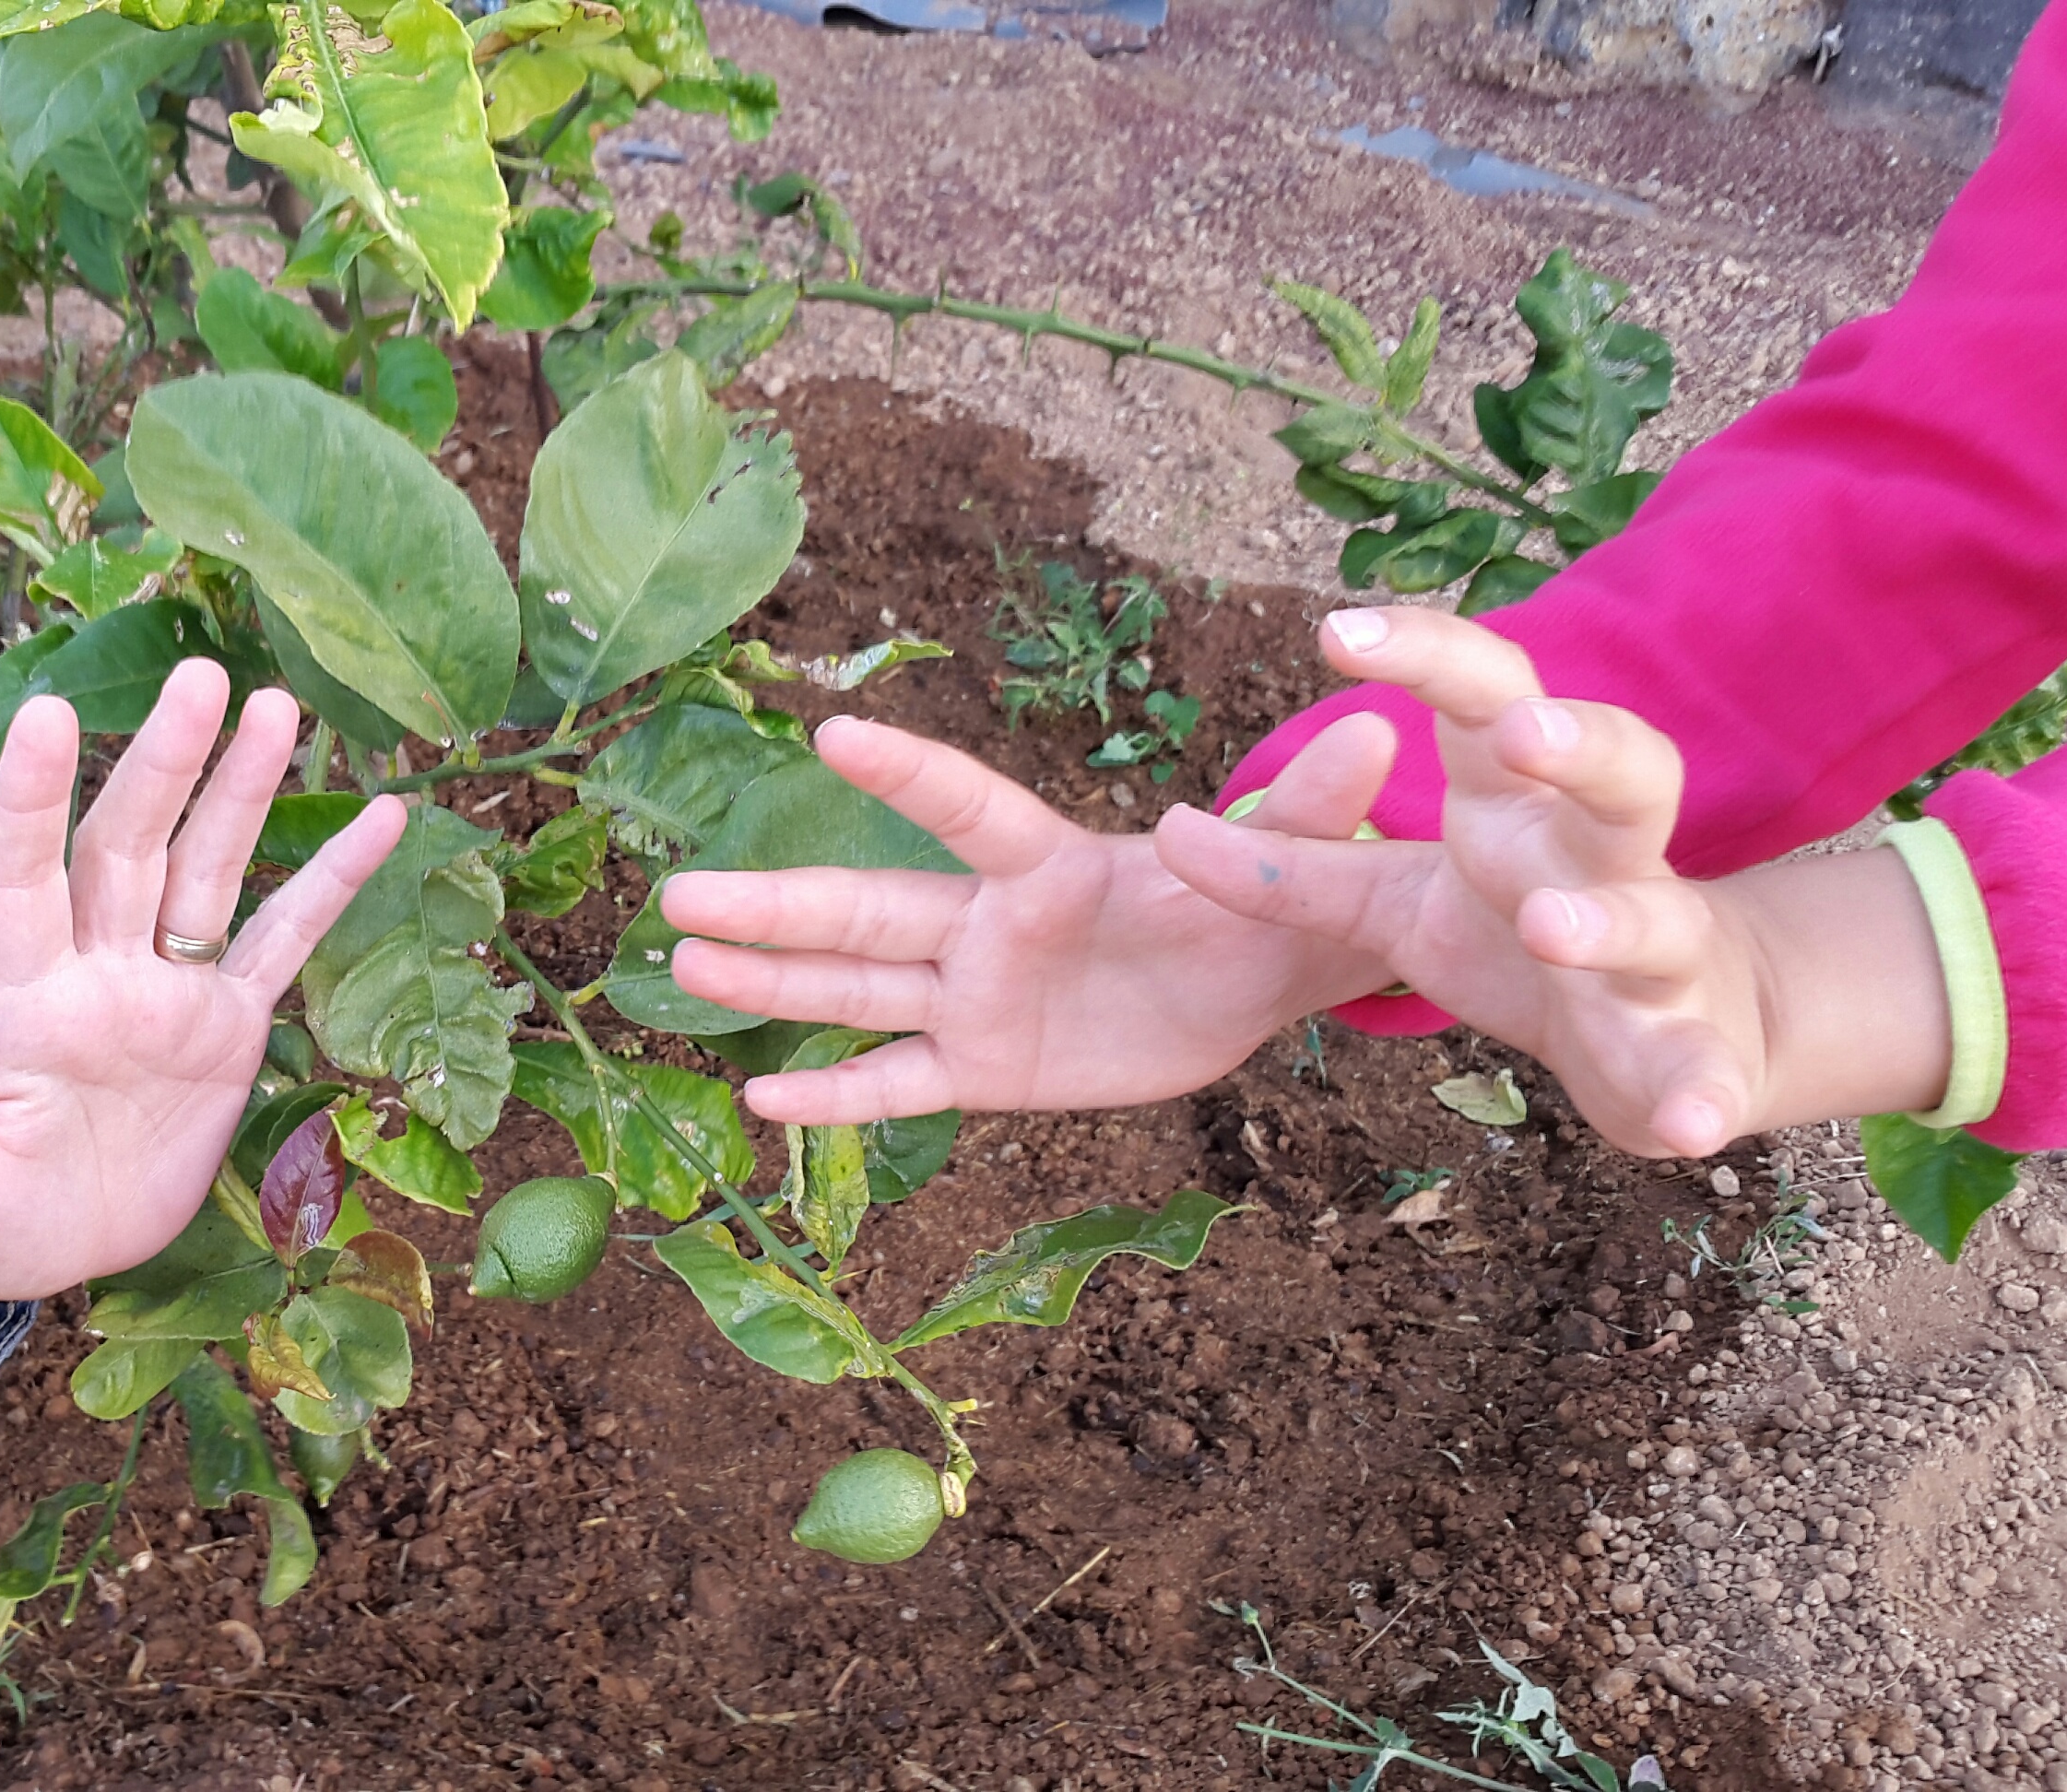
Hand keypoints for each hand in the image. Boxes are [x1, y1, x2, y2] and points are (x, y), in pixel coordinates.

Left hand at [0, 661, 404, 1299]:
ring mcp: (165, 994)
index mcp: (21, 996)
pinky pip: (283, 945)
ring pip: (208, 870)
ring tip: (277, 705)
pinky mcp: (225, 1032)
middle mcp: (96, 971)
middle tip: (202, 675)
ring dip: (243, 791)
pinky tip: (383, 816)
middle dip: (163, 764)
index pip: (21, 877)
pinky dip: (331, 884)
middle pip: (128, 848)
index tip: (54, 713)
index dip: (35, 800)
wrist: (32, 1253)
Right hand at [657, 712, 1397, 1124]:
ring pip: (857, 990)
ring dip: (773, 981)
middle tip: (679, 891)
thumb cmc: (1267, 904)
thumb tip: (1387, 734)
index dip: (911, 774)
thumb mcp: (1297, 869)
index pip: (971, 814)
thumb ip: (1314, 814)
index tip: (833, 730)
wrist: (1263, 980)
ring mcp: (978, 998)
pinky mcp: (988, 1068)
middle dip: (777, 904)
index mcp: (1057, 868)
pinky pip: (899, 1084)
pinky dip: (833, 1094)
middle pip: (869, 910)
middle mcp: (992, 926)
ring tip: (682, 967)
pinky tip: (758, 1097)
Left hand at [1150, 606, 1948, 1156]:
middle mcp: (1605, 856)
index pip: (1490, 698)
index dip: (1427, 655)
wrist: (1678, 1025)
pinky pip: (1701, 1068)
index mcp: (1523, 806)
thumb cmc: (1521, 931)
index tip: (1336, 628)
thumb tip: (1167, 832)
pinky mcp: (1690, 1051)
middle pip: (1621, 771)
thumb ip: (1290, 869)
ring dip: (1610, 918)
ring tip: (1551, 925)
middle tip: (1519, 733)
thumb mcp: (1392, 901)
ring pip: (1654, 916)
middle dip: (1579, 746)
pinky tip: (1688, 1122)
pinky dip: (1697, 1091)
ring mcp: (1661, 952)